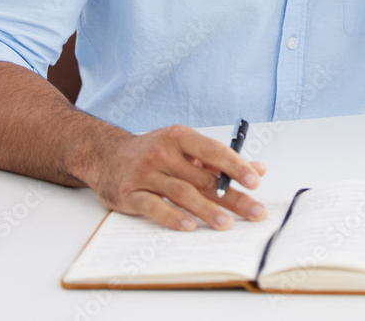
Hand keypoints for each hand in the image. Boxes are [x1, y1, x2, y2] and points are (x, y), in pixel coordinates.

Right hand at [84, 124, 267, 230]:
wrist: (106, 155)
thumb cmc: (154, 152)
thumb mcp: (185, 148)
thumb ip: (218, 161)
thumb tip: (258, 169)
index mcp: (180, 137)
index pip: (213, 151)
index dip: (236, 166)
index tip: (255, 181)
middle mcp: (163, 152)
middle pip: (202, 178)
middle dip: (232, 196)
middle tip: (255, 211)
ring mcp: (145, 173)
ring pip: (182, 193)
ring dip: (206, 210)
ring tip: (227, 224)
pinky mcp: (130, 194)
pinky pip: (154, 207)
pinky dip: (172, 217)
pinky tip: (190, 226)